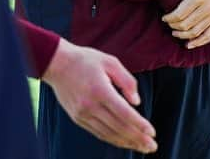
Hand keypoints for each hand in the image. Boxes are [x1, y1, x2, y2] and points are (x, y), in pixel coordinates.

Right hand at [42, 39, 156, 152]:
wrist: (57, 64)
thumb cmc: (86, 60)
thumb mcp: (110, 62)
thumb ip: (127, 81)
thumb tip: (137, 102)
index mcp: (100, 90)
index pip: (124, 113)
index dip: (139, 125)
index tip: (152, 132)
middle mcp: (90, 106)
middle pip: (118, 127)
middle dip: (137, 139)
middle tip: (153, 146)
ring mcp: (82, 114)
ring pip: (108, 134)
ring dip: (127, 143)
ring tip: (143, 148)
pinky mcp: (78, 118)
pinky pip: (98, 133)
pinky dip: (113, 139)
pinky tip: (125, 142)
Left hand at [161, 0, 209, 48]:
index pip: (180, 14)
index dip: (169, 18)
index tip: (164, 17)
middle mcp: (207, 9)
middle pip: (186, 25)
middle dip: (174, 26)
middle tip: (168, 23)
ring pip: (195, 32)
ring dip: (183, 35)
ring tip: (175, 33)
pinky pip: (208, 36)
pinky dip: (198, 42)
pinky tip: (188, 44)